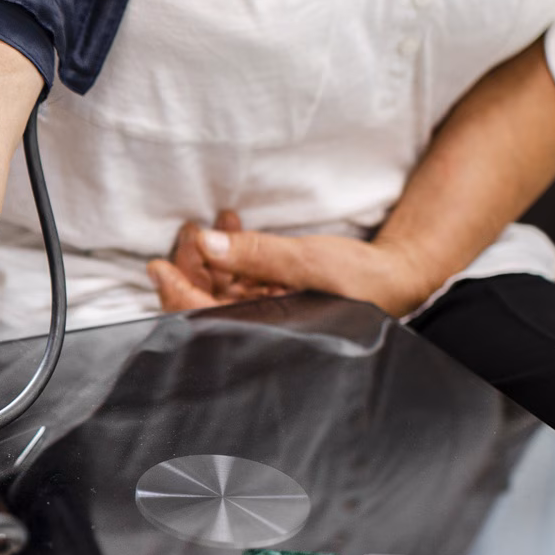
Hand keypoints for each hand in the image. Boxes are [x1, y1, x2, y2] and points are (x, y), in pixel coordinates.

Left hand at [148, 212, 433, 317]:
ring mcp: (265, 314)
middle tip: (188, 232)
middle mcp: (260, 328)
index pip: (206, 321)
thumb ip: (259, 254)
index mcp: (267, 333)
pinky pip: (239, 281)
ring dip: (211, 255)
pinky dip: (232, 254)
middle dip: (193, 266)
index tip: (157, 266)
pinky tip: (231, 226)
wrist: (398, 277)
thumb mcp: (309, 261)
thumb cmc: (361, 280)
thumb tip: (207, 243)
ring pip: (220, 289)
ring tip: (212, 222)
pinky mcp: (272, 301)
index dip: (177, 294)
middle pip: (207, 303)